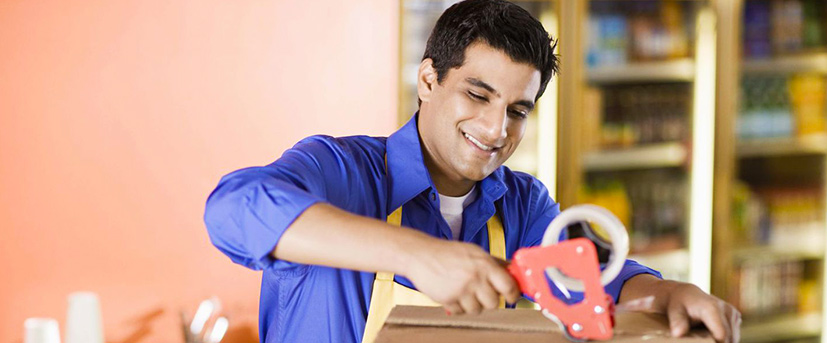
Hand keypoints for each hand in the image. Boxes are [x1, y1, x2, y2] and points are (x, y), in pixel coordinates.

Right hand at [403, 239, 519, 314]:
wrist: (420, 255)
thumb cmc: (448, 253)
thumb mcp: (474, 252)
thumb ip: (494, 263)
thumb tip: (513, 271)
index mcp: (484, 263)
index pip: (509, 285)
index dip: (513, 294)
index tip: (512, 296)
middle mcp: (475, 277)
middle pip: (494, 303)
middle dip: (489, 301)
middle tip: (482, 293)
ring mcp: (462, 289)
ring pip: (477, 310)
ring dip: (472, 304)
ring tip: (464, 291)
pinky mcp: (449, 299)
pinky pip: (461, 312)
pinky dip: (458, 306)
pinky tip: (452, 293)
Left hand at [663, 282, 740, 342]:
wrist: (687, 294)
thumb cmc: (679, 304)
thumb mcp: (674, 311)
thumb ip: (677, 323)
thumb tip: (678, 334)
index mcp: (712, 308)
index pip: (722, 335)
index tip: (703, 341)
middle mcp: (726, 309)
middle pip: (729, 339)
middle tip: (702, 338)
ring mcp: (733, 313)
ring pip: (732, 338)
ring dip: (720, 341)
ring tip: (704, 335)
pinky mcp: (736, 317)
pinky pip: (733, 335)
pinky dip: (724, 338)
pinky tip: (711, 333)